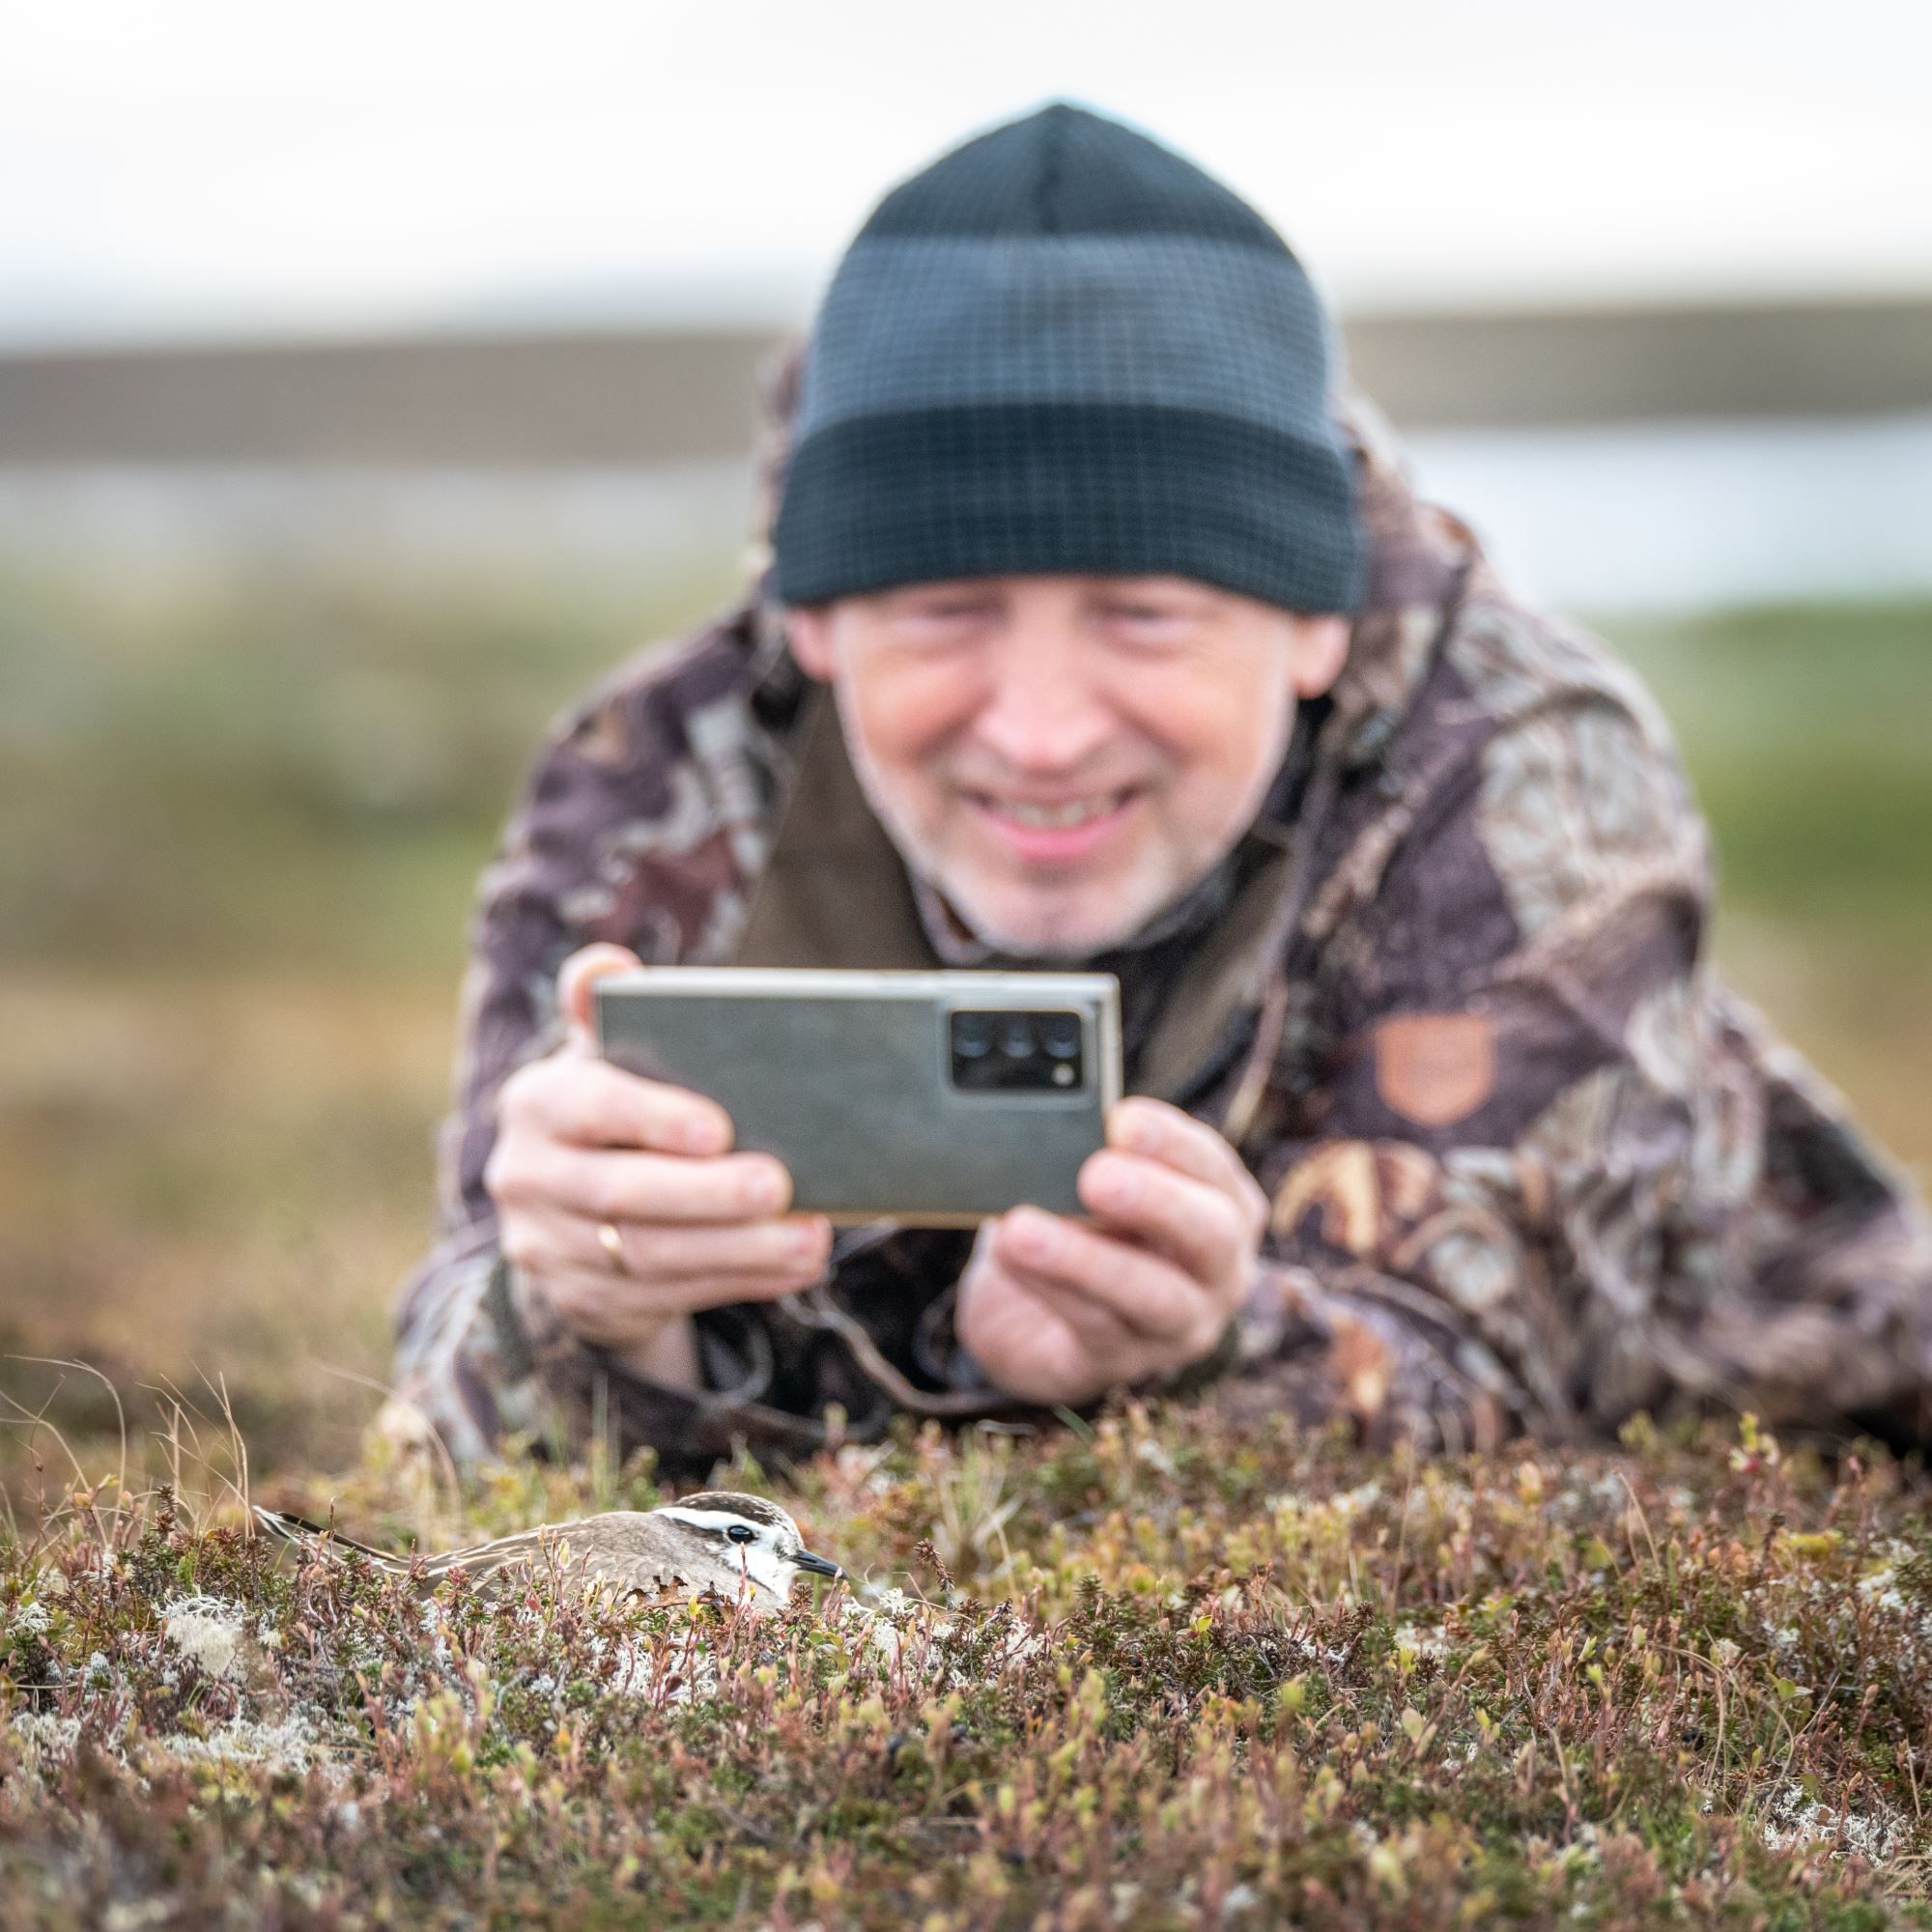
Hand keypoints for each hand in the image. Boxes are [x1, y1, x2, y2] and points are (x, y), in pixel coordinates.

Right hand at [483, 944, 832, 1381]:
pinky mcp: (582, 1300)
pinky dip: (738, 1281)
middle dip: (708, 1196)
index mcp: (534, 1102)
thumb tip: (607, 966)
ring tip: (809, 1236)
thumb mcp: (604, 1055)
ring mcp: (548, 1248)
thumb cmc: (613, 1107)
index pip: (588, 1108)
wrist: (570, 1208)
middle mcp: (526, 1177)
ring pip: (648, 1256)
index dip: (652, 1119)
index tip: (720, 1128)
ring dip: (738, 1250)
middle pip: (622, 1194)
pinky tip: (794, 1265)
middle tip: (780, 1185)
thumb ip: (606, 1006)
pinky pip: (667, 1297)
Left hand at [954, 1097, 1266, 1408]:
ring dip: (1085, 1260)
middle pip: (1211, 1237)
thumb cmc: (1079, 1227)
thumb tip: (1058, 1136)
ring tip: (1023, 1229)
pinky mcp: (1122, 1362)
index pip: (1214, 1168)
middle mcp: (1219, 1271)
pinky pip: (1092, 1325)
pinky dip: (1047, 1286)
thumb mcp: (1091, 1186)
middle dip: (1155, 1201)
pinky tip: (1010, 1259)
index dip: (1172, 1142)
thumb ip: (1090, 1159)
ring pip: (1151, 1295)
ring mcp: (1178, 1326)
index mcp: (1222, 1206)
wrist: (1030, 1315)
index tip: (1120, 1118)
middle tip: (1095, 1176)